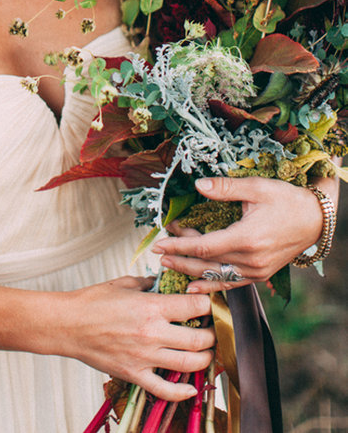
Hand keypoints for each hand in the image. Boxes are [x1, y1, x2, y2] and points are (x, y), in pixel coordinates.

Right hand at [64, 275, 214, 400]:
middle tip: (212, 330)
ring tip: (205, 353)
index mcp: (151, 307)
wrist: (68, 324)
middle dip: (212, 334)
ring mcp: (144, 357)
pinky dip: (182, 391)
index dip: (207, 304)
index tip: (209, 304)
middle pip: (198, 339)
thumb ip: (148, 284)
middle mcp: (152, 333)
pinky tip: (191, 387)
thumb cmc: (92, 302)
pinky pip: (165, 389)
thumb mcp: (123, 283)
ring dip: (204, 359)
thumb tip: (164, 284)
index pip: (194, 305)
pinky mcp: (134, 374)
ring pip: (189, 364)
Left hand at [152, 176, 326, 292]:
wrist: (315, 220)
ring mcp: (256, 271)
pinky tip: (194, 286)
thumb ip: (225, 188)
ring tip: (168, 265)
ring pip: (216, 276)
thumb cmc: (286, 200)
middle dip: (179, 258)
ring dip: (190, 272)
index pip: (203, 246)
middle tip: (157, 253)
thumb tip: (198, 184)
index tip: (160, 243)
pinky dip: (211, 285)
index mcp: (246, 238)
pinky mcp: (260, 275)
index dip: (179, 245)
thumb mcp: (256, 187)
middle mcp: (250, 260)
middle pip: (206, 264)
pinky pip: (230, 283)